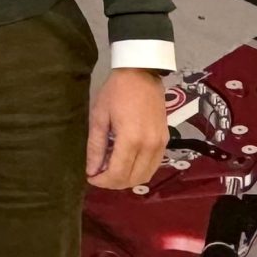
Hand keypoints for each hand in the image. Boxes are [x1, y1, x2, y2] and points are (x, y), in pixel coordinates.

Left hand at [86, 66, 169, 189]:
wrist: (141, 73)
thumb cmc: (116, 91)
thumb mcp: (99, 116)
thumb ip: (96, 146)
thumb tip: (92, 170)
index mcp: (131, 139)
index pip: (118, 174)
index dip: (102, 181)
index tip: (91, 177)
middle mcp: (149, 146)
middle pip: (132, 179)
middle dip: (113, 183)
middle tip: (99, 174)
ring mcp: (160, 144)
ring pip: (145, 176)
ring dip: (127, 179)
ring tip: (112, 170)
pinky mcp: (166, 140)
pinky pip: (153, 165)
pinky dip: (140, 171)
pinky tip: (127, 162)